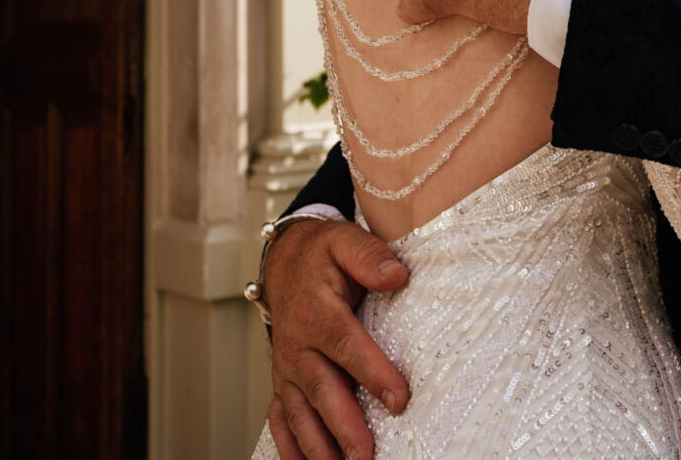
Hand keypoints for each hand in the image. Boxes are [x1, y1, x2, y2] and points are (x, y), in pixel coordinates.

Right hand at [265, 218, 411, 459]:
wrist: (285, 261)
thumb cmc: (321, 255)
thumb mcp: (344, 241)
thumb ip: (369, 256)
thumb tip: (397, 275)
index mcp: (317, 313)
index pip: (347, 347)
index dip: (373, 374)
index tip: (399, 399)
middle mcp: (297, 346)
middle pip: (322, 390)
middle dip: (344, 427)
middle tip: (365, 456)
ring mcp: (288, 368)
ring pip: (300, 413)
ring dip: (317, 446)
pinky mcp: (284, 380)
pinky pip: (281, 417)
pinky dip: (289, 446)